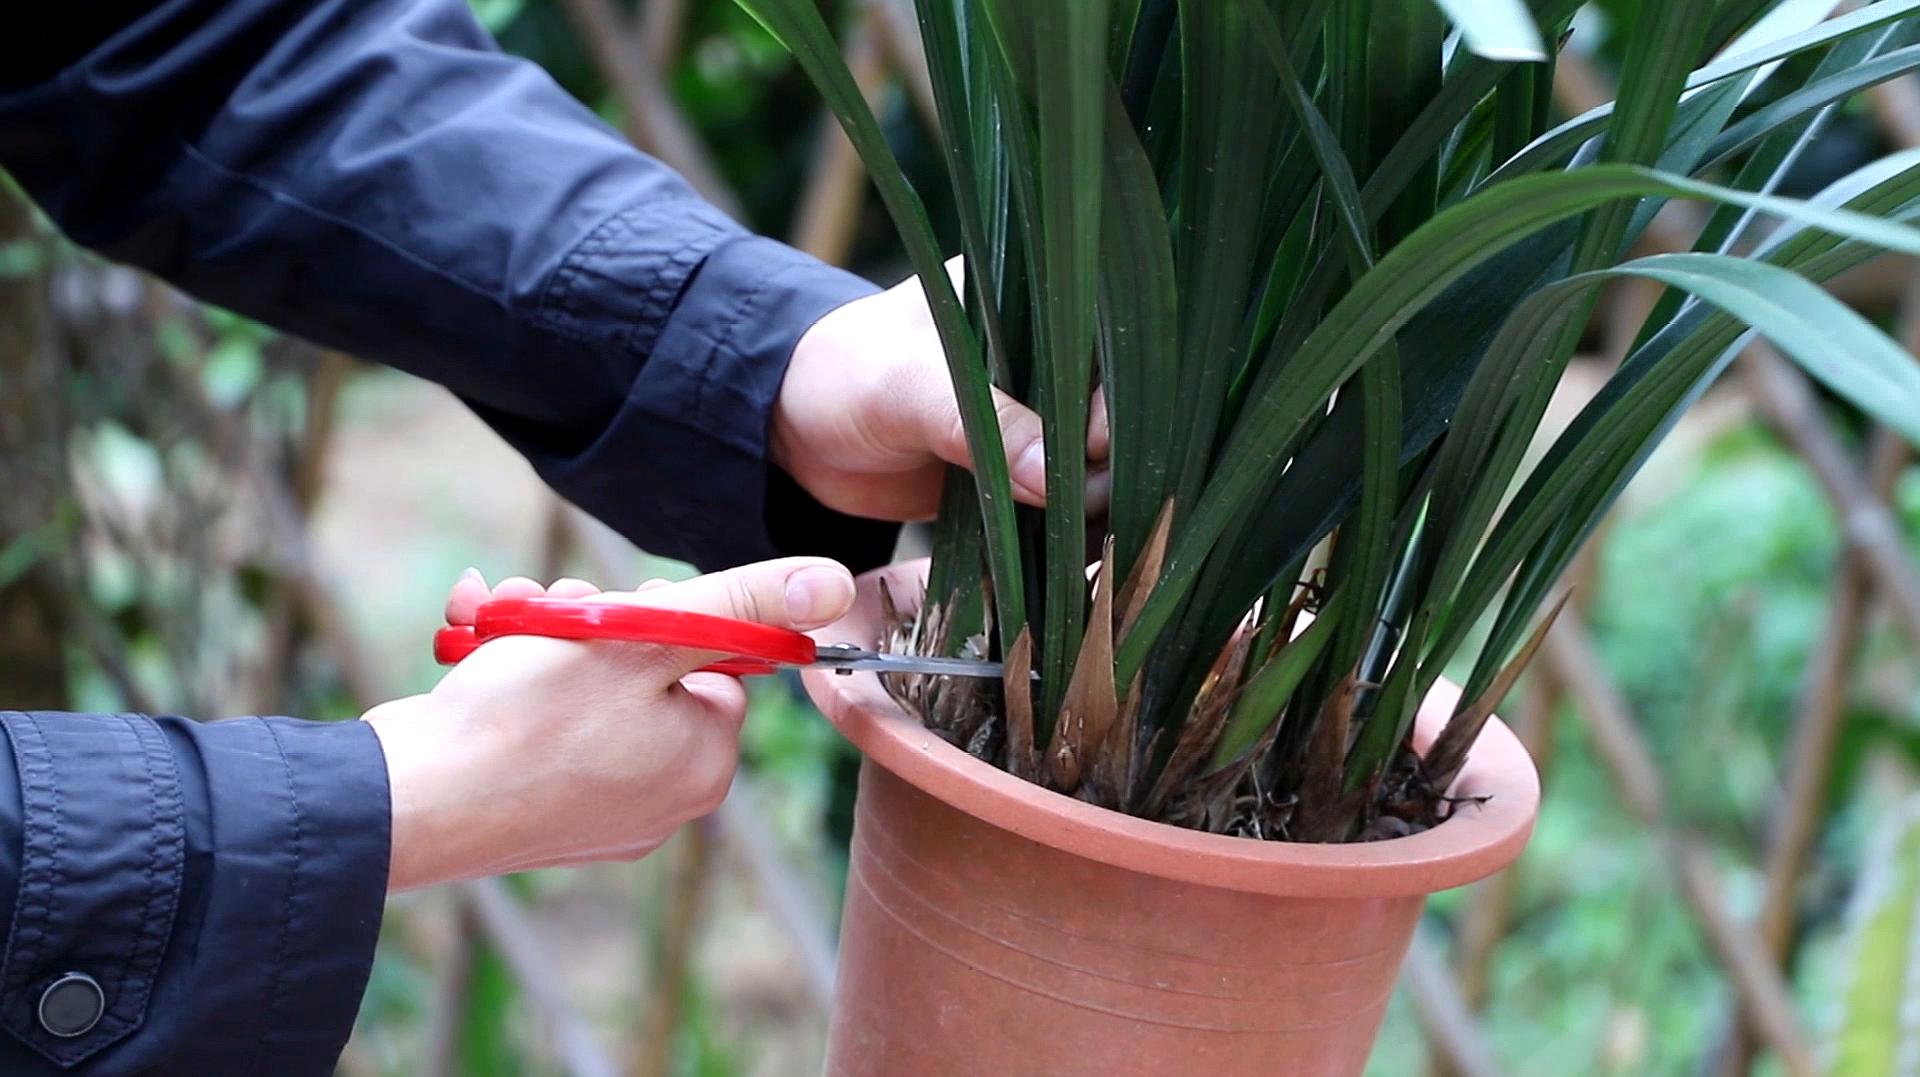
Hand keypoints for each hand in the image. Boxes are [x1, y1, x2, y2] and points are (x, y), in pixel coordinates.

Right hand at [364, 558, 855, 890]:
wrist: (407, 804)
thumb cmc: (525, 721)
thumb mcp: (643, 637)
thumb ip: (739, 604)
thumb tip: (834, 583)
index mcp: (704, 763)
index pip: (714, 657)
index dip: (658, 615)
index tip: (607, 606)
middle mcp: (661, 797)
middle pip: (647, 666)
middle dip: (588, 619)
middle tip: (540, 604)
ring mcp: (596, 809)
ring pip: (586, 685)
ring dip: (540, 633)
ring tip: (498, 618)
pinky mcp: (535, 808)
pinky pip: (542, 722)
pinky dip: (510, 674)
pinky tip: (473, 640)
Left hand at [776, 258, 1109, 520]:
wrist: (796, 428)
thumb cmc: (845, 376)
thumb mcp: (910, 388)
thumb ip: (985, 424)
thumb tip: (1055, 478)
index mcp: (1031, 301)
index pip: (1105, 346)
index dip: (1112, 398)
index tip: (1096, 446)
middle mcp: (1045, 356)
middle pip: (1111, 409)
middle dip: (1107, 459)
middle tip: (1082, 498)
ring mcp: (1035, 416)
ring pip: (1092, 460)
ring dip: (1092, 499)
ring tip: (1075, 526)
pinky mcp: (1020, 469)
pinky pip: (1061, 498)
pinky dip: (1068, 526)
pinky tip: (1069, 547)